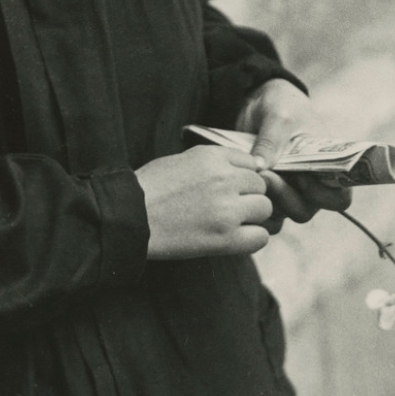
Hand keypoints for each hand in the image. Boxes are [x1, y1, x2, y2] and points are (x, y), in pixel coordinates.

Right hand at [136, 145, 271, 259]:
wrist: (130, 218)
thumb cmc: (151, 188)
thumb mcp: (185, 160)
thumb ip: (215, 163)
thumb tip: (242, 172)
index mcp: (214, 156)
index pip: (251, 163)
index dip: (244, 177)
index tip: (232, 188)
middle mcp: (225, 178)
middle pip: (260, 185)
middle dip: (249, 196)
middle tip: (230, 208)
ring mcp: (227, 209)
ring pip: (264, 208)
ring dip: (252, 216)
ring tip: (231, 223)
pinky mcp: (225, 238)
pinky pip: (260, 237)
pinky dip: (252, 238)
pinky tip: (235, 238)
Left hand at [235, 78, 352, 225]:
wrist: (261, 100)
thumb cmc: (282, 104)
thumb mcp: (279, 115)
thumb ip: (272, 140)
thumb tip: (260, 168)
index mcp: (328, 164)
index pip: (339, 197)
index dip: (323, 196)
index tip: (302, 178)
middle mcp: (312, 182)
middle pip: (306, 210)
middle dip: (286, 198)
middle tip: (267, 176)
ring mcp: (289, 188)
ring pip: (283, 212)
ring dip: (269, 200)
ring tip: (256, 175)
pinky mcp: (269, 190)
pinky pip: (265, 210)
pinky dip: (255, 203)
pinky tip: (244, 185)